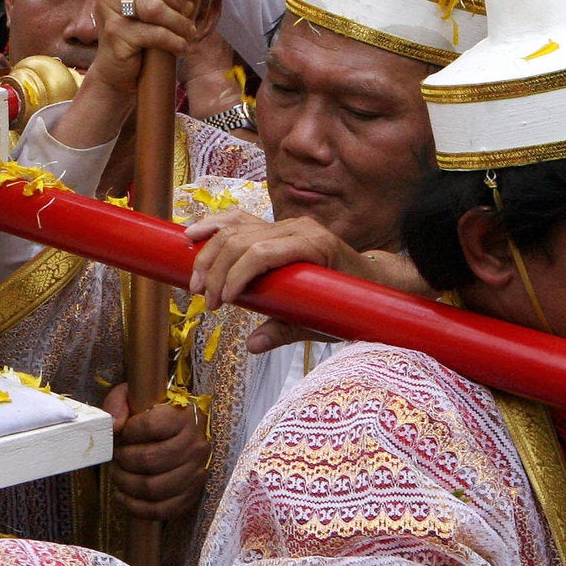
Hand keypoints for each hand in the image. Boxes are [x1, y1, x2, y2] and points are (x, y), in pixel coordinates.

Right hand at [85, 0, 203, 100]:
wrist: (127, 69)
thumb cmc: (152, 31)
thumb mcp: (176, 5)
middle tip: (187, 13)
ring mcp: (108, 6)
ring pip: (154, 6)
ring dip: (180, 24)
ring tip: (186, 34)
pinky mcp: (113, 32)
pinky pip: (153, 32)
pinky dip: (175, 41)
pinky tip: (179, 48)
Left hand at [103, 383, 207, 522]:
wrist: (178, 432)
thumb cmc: (151, 414)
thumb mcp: (134, 396)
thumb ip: (118, 402)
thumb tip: (114, 426)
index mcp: (183, 418)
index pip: (150, 426)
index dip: (128, 433)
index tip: (121, 434)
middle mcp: (195, 446)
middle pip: (151, 460)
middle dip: (124, 461)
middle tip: (115, 457)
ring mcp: (196, 473)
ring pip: (155, 487)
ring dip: (127, 484)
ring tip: (118, 475)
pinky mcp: (192, 496)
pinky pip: (164, 510)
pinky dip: (138, 508)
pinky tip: (123, 497)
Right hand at [184, 211, 430, 352]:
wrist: (373, 281)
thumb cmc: (352, 304)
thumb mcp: (323, 322)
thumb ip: (286, 331)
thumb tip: (252, 345)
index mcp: (313, 245)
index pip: (261, 252)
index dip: (235, 275)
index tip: (221, 303)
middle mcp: (297, 227)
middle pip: (241, 239)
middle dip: (216, 269)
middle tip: (203, 299)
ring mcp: (285, 223)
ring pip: (235, 227)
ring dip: (208, 253)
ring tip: (194, 280)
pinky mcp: (275, 225)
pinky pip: (238, 220)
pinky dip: (214, 226)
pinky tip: (192, 235)